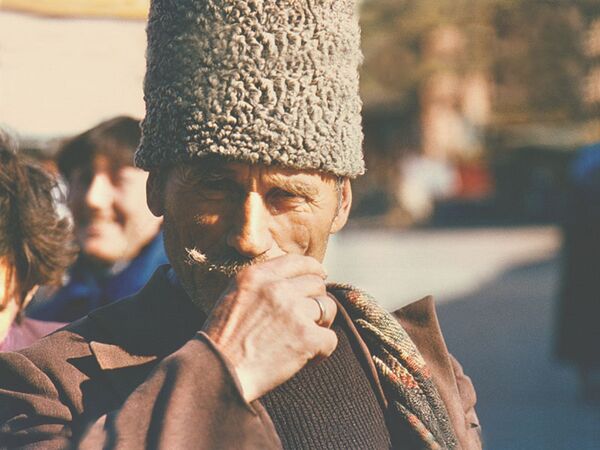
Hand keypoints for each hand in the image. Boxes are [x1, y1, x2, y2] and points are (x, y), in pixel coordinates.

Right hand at [202, 254, 337, 402]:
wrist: (216, 374)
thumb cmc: (221, 342)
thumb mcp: (233, 297)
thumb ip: (261, 285)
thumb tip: (292, 282)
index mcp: (256, 276)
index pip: (297, 261)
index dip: (313, 269)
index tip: (321, 276)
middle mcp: (277, 288)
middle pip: (316, 284)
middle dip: (316, 300)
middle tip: (307, 320)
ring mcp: (293, 311)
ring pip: (328, 307)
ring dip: (322, 323)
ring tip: (305, 339)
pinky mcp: (306, 337)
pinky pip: (330, 339)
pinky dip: (322, 351)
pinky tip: (305, 358)